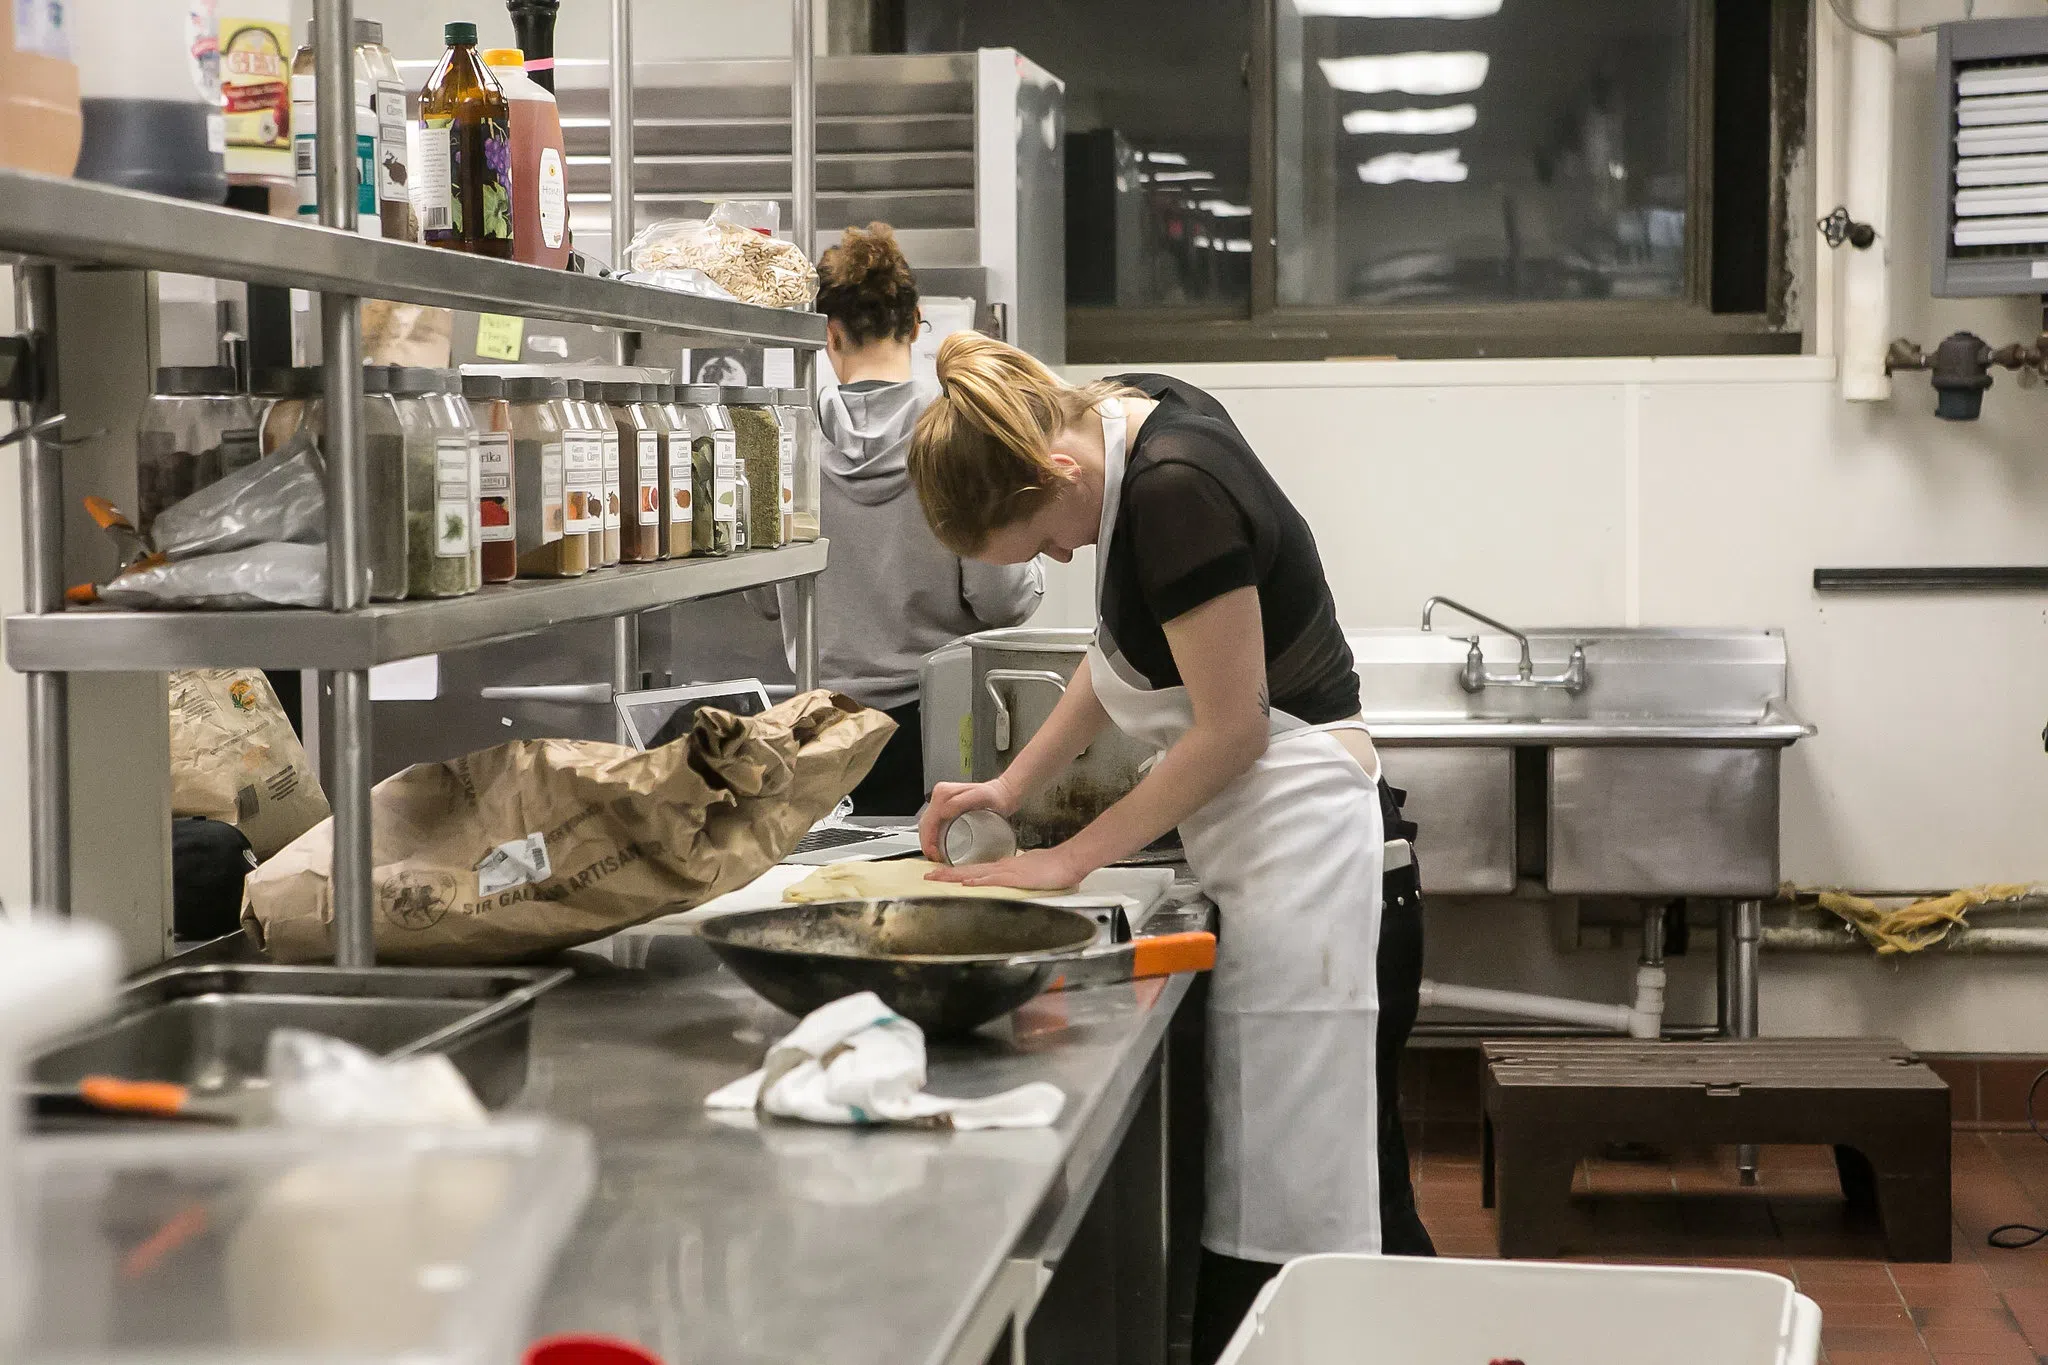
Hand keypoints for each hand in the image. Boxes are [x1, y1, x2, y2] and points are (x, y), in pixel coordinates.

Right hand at [918, 778, 1019, 859]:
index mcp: (943, 794)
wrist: (1001, 794)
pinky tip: (937, 846)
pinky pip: (934, 824)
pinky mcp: (946, 808)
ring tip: (936, 855)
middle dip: (926, 843)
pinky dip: (932, 837)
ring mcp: (942, 802)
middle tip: (935, 858)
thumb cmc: (993, 796)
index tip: (934, 853)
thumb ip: (960, 802)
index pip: (928, 820)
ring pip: (927, 825)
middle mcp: (940, 796)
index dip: (928, 839)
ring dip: (928, 841)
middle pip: (925, 823)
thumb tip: (943, 813)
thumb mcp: (979, 796)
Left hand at [924, 846, 1089, 891]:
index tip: (940, 873)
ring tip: (938, 876)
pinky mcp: (1017, 877)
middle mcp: (1002, 868)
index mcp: (1004, 867)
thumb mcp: (1027, 872)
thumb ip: (1013, 876)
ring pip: (976, 873)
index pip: (974, 869)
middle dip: (947, 873)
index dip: (956, 872)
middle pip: (969, 869)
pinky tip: (968, 882)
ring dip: (955, 875)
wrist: (1068, 861)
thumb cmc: (1052, 867)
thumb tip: (1004, 879)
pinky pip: (994, 879)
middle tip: (928, 874)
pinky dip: (979, 880)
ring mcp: (1008, 872)